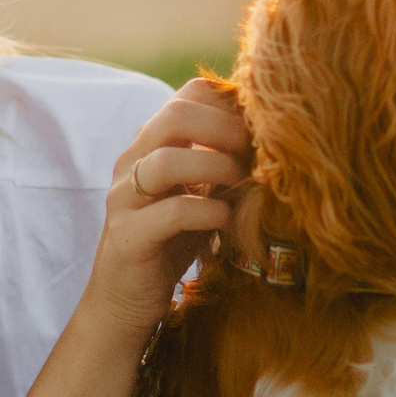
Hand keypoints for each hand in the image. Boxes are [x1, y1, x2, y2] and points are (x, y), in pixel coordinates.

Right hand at [85, 77, 249, 334]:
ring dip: (216, 168)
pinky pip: (170, 213)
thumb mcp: (197, 192)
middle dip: (226, 130)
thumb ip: (219, 161)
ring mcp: (124, 200)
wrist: (123, 302)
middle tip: (255, 155)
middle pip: (175, 115)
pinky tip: (225, 222)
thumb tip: (272, 135)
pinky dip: (208, 213)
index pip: (189, 94)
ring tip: (241, 185)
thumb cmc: (169, 243)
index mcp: (150, 144)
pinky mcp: (128, 238)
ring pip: (165, 161)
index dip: (231, 106)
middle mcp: (131, 162)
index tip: (259, 133)